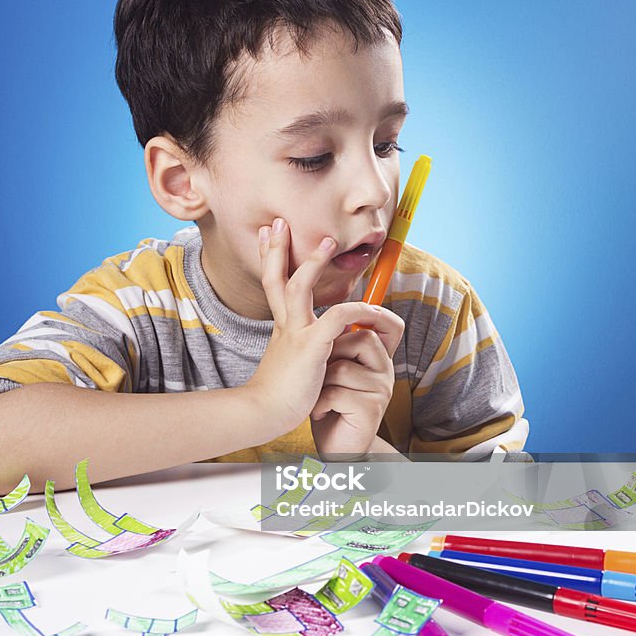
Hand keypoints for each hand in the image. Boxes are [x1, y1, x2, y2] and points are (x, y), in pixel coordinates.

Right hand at [245, 218, 395, 443]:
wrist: (263, 413)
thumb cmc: (278, 397)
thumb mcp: (290, 366)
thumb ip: (299, 351)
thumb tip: (314, 348)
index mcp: (281, 329)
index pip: (274, 286)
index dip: (271, 259)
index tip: (268, 235)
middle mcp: (284, 326)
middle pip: (275, 278)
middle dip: (276, 249)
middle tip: (278, 222)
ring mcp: (295, 333)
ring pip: (298, 287)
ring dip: (313, 262)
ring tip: (329, 241)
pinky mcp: (310, 346)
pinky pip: (338, 318)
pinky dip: (357, 310)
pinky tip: (372, 310)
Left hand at [310, 308, 403, 458]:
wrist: (333, 446)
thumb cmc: (329, 403)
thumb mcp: (333, 367)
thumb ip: (338, 342)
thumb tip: (328, 312)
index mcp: (378, 358)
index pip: (391, 326)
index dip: (378, 312)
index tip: (354, 310)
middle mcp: (385, 371)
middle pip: (362, 339)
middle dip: (331, 352)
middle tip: (322, 373)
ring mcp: (381, 391)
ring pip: (342, 367)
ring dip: (321, 383)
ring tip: (320, 396)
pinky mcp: (371, 410)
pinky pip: (336, 392)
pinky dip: (319, 403)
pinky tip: (320, 412)